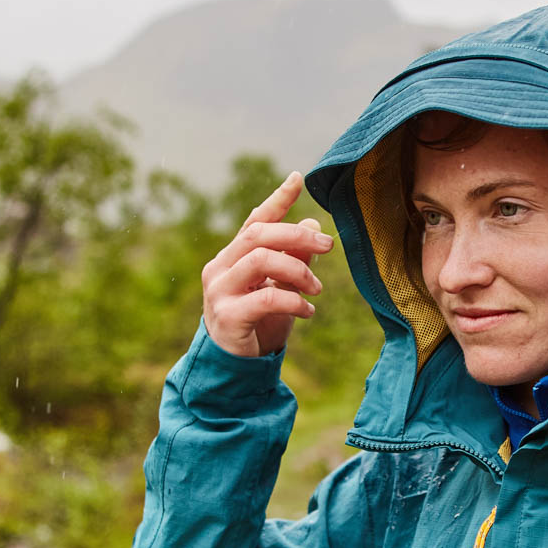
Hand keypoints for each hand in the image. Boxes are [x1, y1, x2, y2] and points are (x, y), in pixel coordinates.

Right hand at [200, 171, 334, 356]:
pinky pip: (266, 297)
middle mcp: (220, 268)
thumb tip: (313, 225)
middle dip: (297, 235)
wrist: (236, 367)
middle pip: (258, 234)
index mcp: (232, 256)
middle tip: (328, 245)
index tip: (298, 179)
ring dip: (298, 270)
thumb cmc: (259, 323)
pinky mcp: (228, 316)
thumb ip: (294, 259)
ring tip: (317, 288)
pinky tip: (308, 311)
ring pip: (261, 260)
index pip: (254, 220)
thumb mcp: (282, 288)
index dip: (277, 199)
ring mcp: (220, 291)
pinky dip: (294, 300)